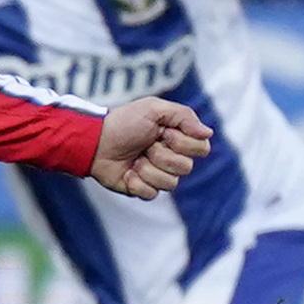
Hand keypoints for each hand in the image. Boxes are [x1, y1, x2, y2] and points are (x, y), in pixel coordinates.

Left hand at [91, 96, 212, 199]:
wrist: (95, 141)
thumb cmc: (124, 122)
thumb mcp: (154, 109)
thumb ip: (184, 116)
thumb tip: (208, 133)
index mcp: (178, 138)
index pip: (202, 148)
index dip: (183, 142)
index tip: (163, 132)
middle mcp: (171, 157)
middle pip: (186, 167)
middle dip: (162, 155)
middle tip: (145, 145)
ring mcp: (157, 175)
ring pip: (170, 183)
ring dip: (148, 168)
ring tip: (134, 159)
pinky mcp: (143, 189)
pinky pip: (152, 194)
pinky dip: (137, 182)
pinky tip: (127, 173)